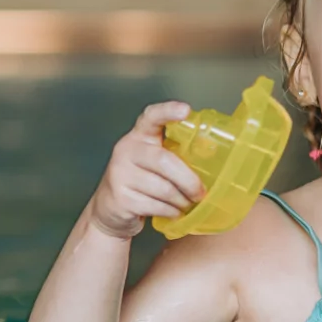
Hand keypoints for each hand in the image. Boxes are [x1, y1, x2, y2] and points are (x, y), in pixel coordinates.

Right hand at [86, 102, 206, 239]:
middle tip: (200, 193)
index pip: (151, 117)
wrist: (110, 209)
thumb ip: (174, 155)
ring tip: (186, 203)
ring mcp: (120, 174)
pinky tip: (173, 212)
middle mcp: (126, 150)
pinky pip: (157, 206)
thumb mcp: (153, 162)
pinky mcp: (120, 198)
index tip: (185, 110)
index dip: (167, 111)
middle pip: (165, 161)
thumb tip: (212, 159)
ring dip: (181, 201)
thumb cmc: (142, 182)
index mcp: (140, 137)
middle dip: (189, 181)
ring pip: (164, 189)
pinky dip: (171, 212)